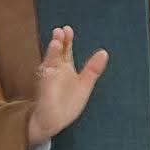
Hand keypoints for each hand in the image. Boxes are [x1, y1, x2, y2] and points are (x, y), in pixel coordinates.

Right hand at [27, 25, 108, 145]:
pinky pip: (45, 82)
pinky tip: (49, 67)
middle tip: (59, 31)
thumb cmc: (68, 102)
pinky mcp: (45, 91)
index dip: (66, 40)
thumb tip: (104, 52)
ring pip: (49, 64)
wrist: (53, 121)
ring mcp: (49, 80)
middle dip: (57, 42)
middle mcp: (55, 71)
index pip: (65, 50)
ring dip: (51, 54)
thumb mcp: (85, 84)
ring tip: (55, 42)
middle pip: (56, 53)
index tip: (67, 29)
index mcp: (65, 68)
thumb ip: (92, 69)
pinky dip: (47, 74)